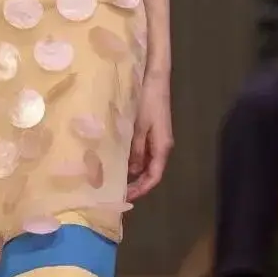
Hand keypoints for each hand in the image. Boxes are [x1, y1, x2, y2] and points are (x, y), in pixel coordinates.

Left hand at [126, 73, 171, 199]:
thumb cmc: (147, 100)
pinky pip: (143, 153)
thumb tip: (132, 172)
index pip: (154, 176)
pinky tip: (119, 161)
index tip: (126, 198)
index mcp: (162, 147)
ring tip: (115, 181)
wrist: (155, 78)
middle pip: (151, 172)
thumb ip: (135, 149)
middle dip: (136, 184)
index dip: (141, 189)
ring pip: (146, 163)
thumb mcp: (138, 126)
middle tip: (117, 193)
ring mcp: (157, 139)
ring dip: (133, 173)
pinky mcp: (152, 132)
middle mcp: (162, 146)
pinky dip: (133, 160)